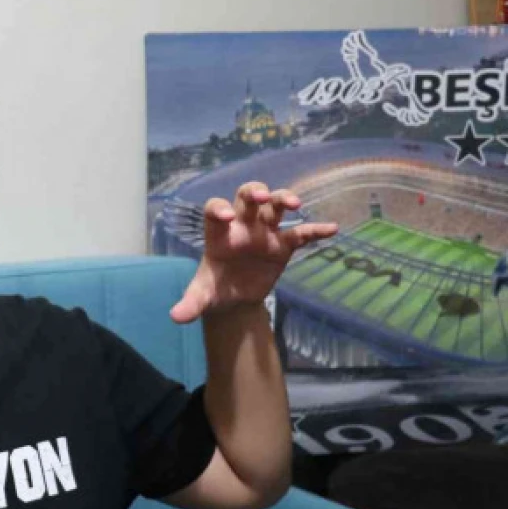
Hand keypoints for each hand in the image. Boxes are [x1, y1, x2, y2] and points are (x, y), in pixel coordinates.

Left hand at [171, 182, 337, 322]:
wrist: (235, 298)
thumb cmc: (215, 288)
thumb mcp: (203, 296)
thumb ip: (191, 303)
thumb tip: (176, 317)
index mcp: (219, 234)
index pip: (215, 210)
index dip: (219, 210)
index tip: (227, 217)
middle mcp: (242, 226)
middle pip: (247, 197)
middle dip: (255, 192)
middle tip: (262, 196)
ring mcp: (265, 232)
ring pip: (275, 206)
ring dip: (284, 198)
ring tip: (296, 204)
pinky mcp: (284, 244)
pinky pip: (301, 233)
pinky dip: (315, 230)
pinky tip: (331, 229)